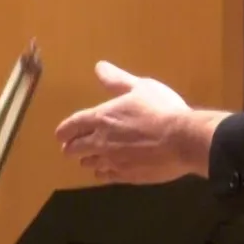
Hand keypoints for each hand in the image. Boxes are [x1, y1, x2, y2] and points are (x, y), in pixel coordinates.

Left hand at [55, 62, 209, 183]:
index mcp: (101, 118)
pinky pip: (106, 176)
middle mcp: (100, 141)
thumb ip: (117, 80)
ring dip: (88, 159)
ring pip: (89, 163)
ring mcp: (112, 161)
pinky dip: (103, 172)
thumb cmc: (162, 110)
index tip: (61, 135)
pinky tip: (107, 170)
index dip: (64, 131)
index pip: (71, 125)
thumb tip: (99, 67)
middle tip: (73, 147)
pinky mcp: (125, 176)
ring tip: (91, 158)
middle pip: (74, 148)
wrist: (182, 140)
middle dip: (72, 147)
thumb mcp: (141, 87)